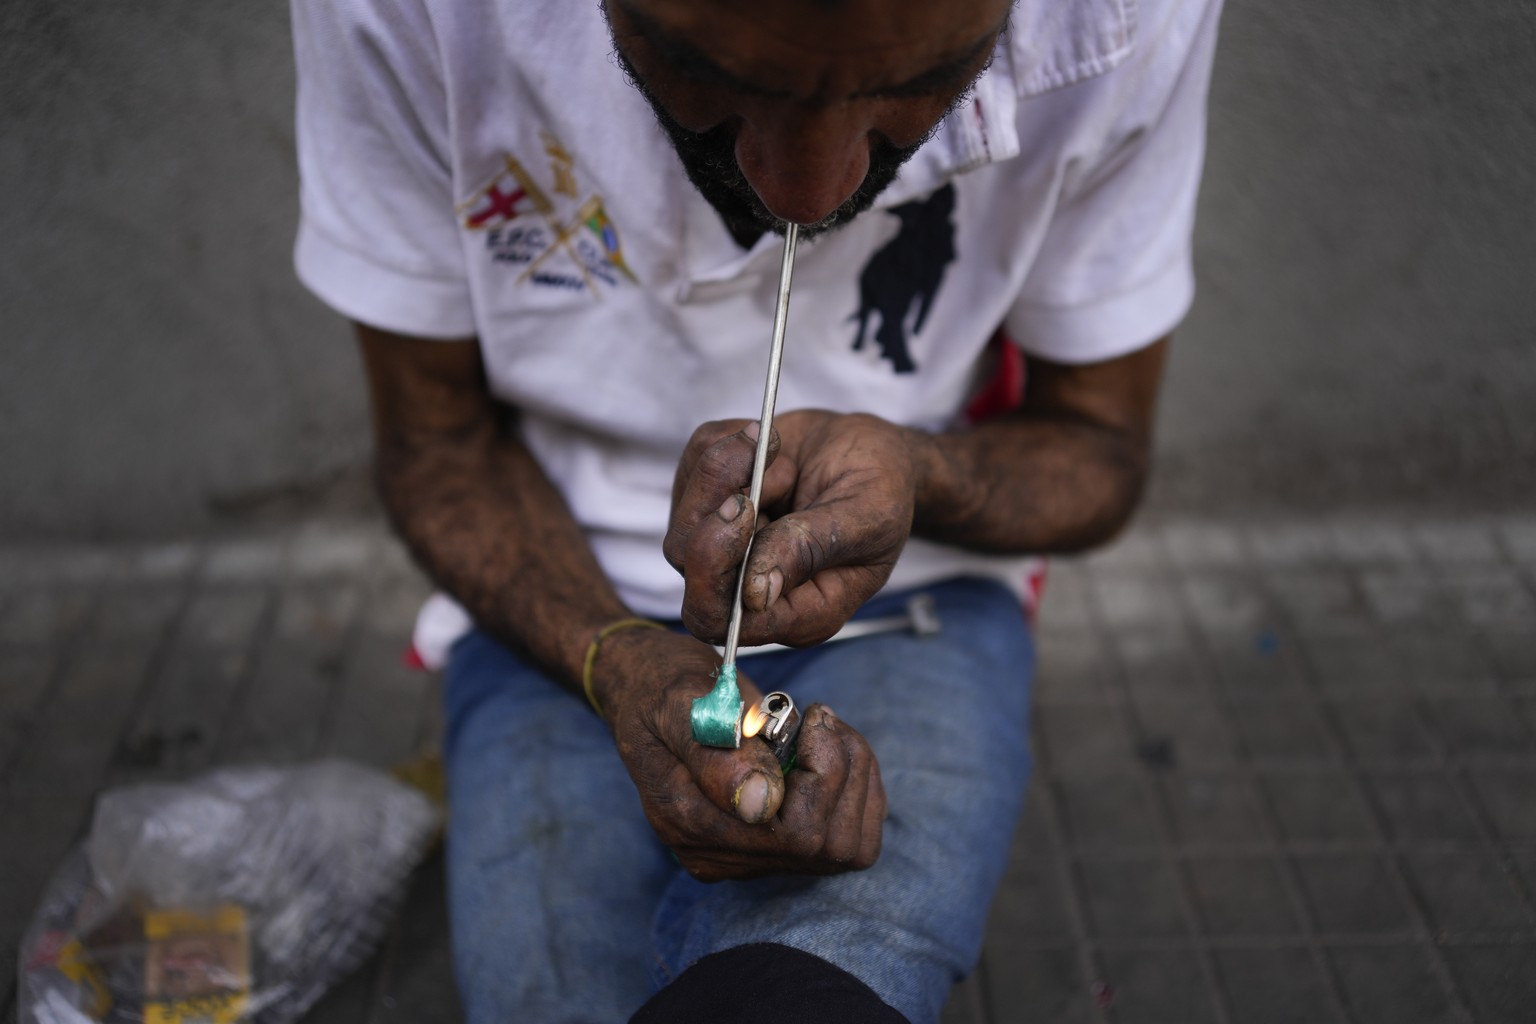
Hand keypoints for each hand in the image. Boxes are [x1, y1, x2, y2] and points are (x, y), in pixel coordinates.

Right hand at [593, 629, 885, 880]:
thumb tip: (761, 802)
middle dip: (844, 772)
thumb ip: (714, 752)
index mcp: (690, 824)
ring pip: (849, 847)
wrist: (649, 692)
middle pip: (829, 846)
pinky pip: (850, 837)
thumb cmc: (659, 687)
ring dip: (855, 778)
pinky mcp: (778, 844)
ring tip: (824, 729)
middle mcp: (722, 854)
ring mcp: (751, 855)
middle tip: (820, 717)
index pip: (795, 835)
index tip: (813, 715)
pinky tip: (828, 748)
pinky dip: (857, 787)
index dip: (825, 775)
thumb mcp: (676, 703)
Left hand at [665, 410, 917, 647]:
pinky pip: (690, 470)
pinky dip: (725, 443)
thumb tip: (755, 592)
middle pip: (689, 567)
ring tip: (780, 451)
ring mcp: (726, 546)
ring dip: (725, 468)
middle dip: (713, 507)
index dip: (713, 574)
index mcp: (798, 611)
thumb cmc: (883, 491)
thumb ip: (810, 549)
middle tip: (756, 459)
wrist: (874, 450)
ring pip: (682, 519)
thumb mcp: (865, 519)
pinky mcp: (709, 502)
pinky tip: (769, 443)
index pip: (723, 620)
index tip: (746, 509)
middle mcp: (752, 588)